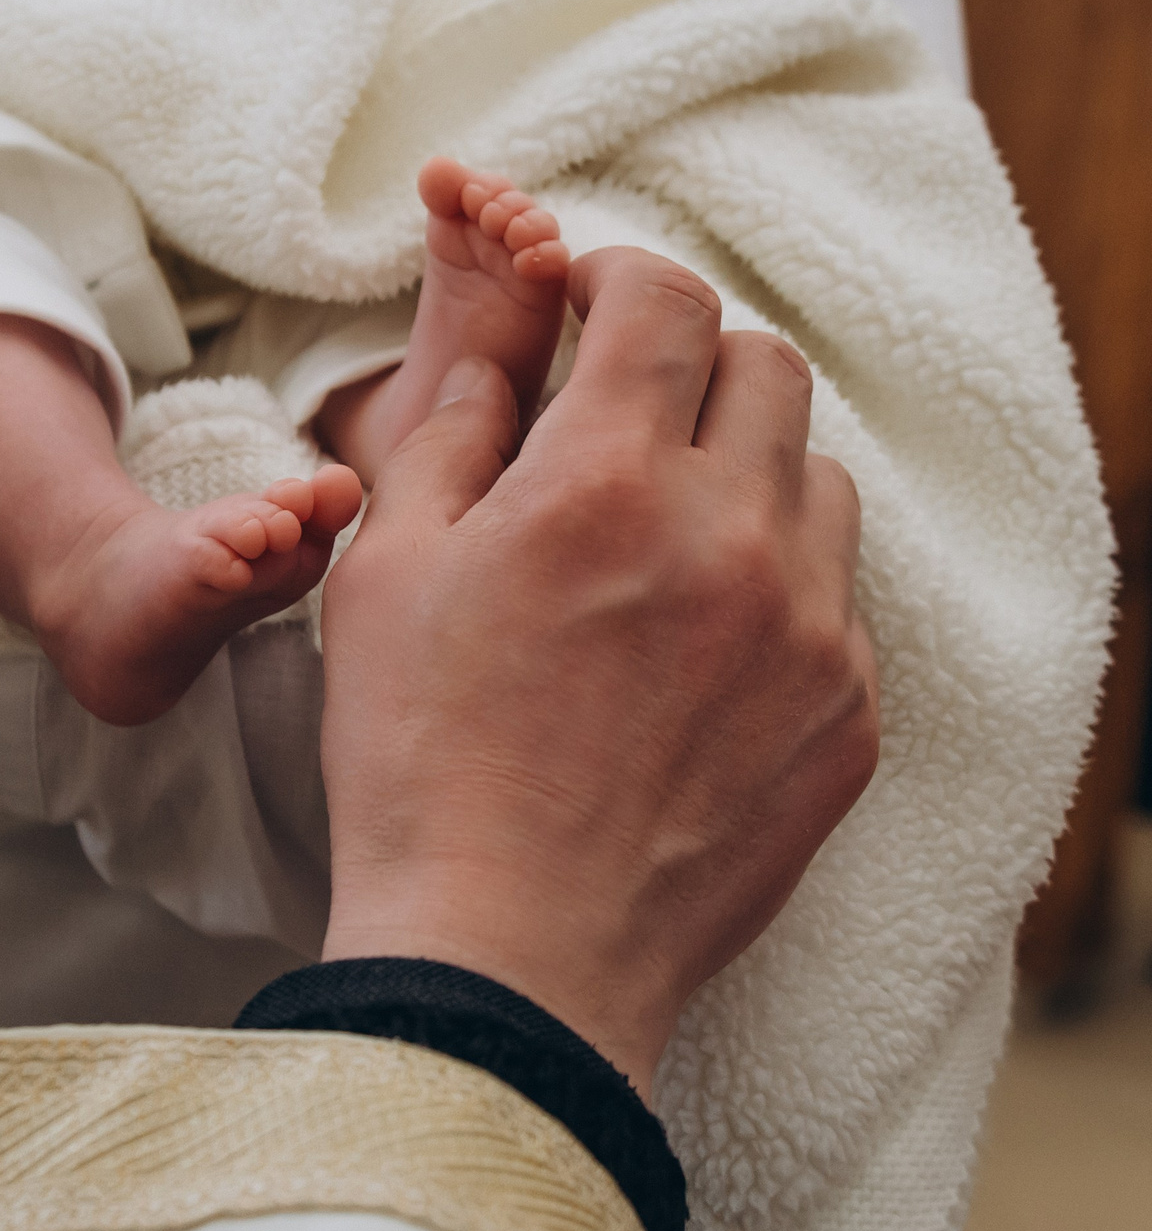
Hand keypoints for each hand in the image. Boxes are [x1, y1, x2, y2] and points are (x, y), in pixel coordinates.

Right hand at [314, 246, 878, 1094]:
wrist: (506, 954)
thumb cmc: (418, 762)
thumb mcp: (384, 572)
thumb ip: (446, 437)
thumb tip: (491, 360)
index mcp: (602, 481)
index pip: (662, 301)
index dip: (619, 276)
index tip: (590, 297)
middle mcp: (731, 535)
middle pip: (763, 368)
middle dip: (690, 363)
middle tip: (624, 411)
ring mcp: (809, 631)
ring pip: (816, 478)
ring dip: (745, 470)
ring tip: (663, 536)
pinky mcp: (846, 716)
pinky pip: (837, 599)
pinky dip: (774, 584)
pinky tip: (693, 645)